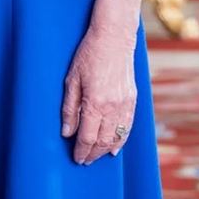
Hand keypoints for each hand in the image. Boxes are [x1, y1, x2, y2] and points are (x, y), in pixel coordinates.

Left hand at [61, 25, 136, 164]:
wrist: (114, 39)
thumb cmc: (88, 55)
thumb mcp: (71, 79)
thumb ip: (70, 108)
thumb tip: (66, 132)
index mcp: (95, 103)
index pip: (88, 137)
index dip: (81, 150)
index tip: (76, 158)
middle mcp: (113, 108)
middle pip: (103, 141)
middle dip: (93, 153)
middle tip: (84, 160)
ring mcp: (125, 105)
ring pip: (116, 137)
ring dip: (106, 150)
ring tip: (96, 157)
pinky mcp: (133, 100)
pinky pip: (127, 127)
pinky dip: (121, 140)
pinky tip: (115, 147)